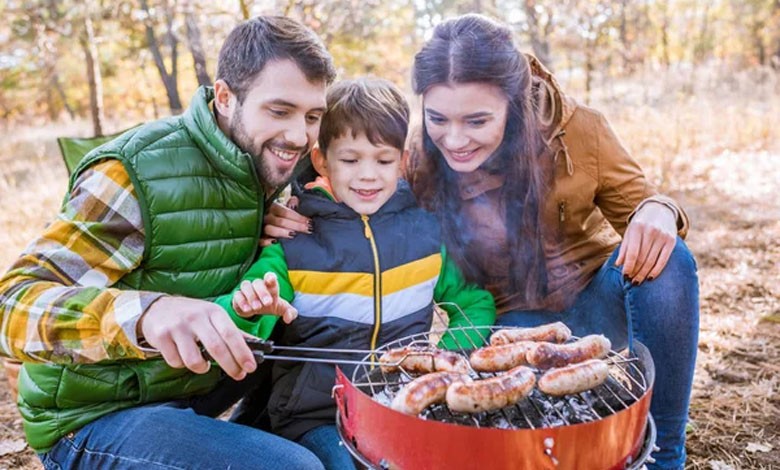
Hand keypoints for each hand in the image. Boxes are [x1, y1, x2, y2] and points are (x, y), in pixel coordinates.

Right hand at [138, 296, 256, 379]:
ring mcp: (178, 327)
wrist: (156, 307)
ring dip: (202, 368)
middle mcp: (196, 318)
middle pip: (216, 348)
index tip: (250, 366)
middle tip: (238, 374)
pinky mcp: (161, 337)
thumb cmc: (190, 314)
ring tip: (203, 364)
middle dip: (230, 365)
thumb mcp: (212, 315)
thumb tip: (255, 344)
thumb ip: (231, 331)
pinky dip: (182, 365)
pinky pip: (176, 362)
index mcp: (212, 312)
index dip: (242, 352)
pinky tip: (183, 356)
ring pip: (194, 360)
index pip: (231, 334)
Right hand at [232, 272, 297, 323]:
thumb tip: (289, 318)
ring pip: (246, 286)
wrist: (254, 310)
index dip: (270, 277)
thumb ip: (289, 312)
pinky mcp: (237, 297)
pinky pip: (237, 295)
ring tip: (257, 308)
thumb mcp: (281, 308)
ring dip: (251, 297)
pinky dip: (241, 302)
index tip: (271, 280)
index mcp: (269, 285)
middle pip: (258, 282)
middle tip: (267, 303)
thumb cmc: (268, 305)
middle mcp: (257, 285)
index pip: (270, 276)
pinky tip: (247, 309)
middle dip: (262, 292)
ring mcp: (246, 290)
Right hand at [260, 197, 310, 246]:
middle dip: (295, 225)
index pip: (285, 211)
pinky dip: (266, 241)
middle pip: (280, 221)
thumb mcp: (286, 209)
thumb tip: (295, 199)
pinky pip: (260, 240)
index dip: (298, 217)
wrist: (267, 228)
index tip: (309, 222)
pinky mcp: (257, 239)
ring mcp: (260, 227)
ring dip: (282, 232)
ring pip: (269, 229)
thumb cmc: (280, 218)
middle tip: (307, 230)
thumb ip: (291, 205)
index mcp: (273, 207)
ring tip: (294, 235)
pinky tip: (275, 242)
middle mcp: (266, 216)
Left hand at [615, 202, 676, 283]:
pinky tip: (650, 277)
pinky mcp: (671, 241)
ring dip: (644, 273)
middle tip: (631, 281)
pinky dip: (656, 271)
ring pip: (652, 261)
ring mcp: (662, 236)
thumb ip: (624, 248)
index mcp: (637, 228)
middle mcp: (650, 232)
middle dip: (635, 272)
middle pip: (642, 258)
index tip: (624, 276)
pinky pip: (663, 260)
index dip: (628, 266)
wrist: (660, 210)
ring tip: (637, 281)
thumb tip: (618, 264)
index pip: (633, 252)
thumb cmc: (640, 224)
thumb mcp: (629, 232)